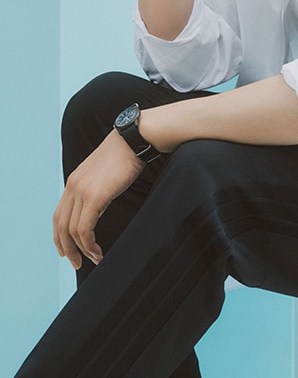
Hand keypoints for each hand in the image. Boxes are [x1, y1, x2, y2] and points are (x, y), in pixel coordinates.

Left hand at [53, 130, 143, 269]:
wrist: (133, 139)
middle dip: (67, 248)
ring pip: (72, 230)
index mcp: (74, 181)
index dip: (60, 236)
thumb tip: (98, 204)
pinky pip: (84, 228)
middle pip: (60, 225)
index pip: (59, 214)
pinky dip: (89, 244)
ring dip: (81, 250)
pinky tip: (97, 251)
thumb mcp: (103, 172)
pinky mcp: (94, 197)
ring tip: (94, 259)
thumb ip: (95, 187)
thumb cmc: (125, 154)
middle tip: (77, 263)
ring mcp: (82, 191)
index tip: (66, 250)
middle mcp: (73, 186)